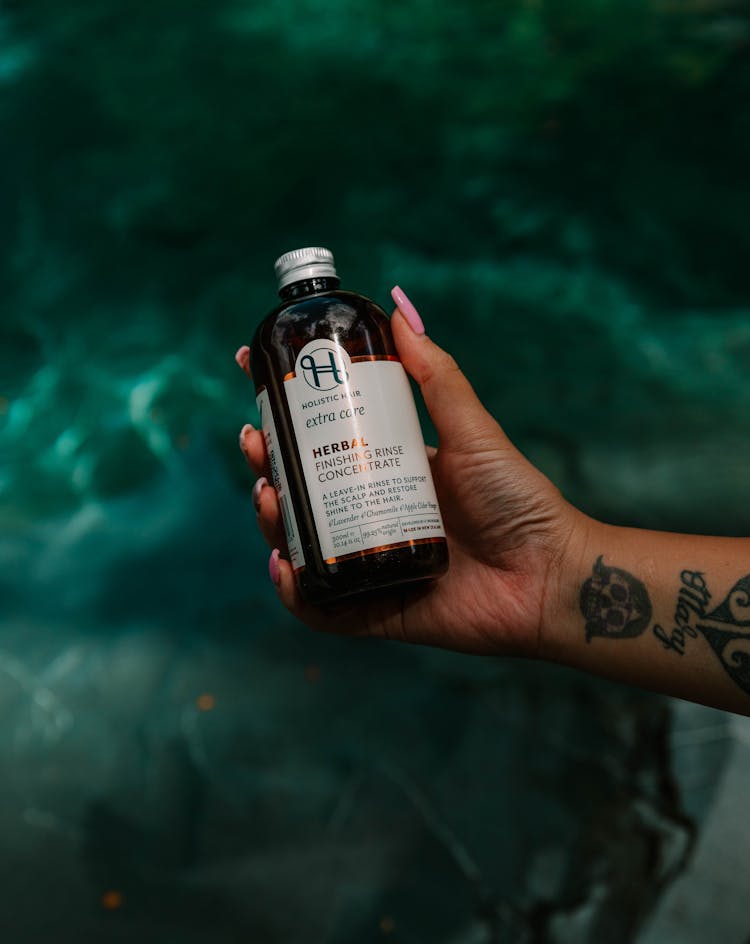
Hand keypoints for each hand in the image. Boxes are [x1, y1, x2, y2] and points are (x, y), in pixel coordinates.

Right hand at [237, 304, 583, 657]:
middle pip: (302, 492)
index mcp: (389, 474)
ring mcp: (372, 565)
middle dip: (266, 467)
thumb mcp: (472, 428)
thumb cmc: (520, 501)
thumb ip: (437, 375)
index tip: (252, 380)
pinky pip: (322, 607)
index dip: (283, 420)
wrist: (551, 574)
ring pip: (303, 545)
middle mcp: (374, 518)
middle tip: (254, 443)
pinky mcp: (377, 612)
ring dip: (273, 521)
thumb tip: (399, 308)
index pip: (322, 444)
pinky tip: (284, 565)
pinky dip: (295, 591)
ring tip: (269, 494)